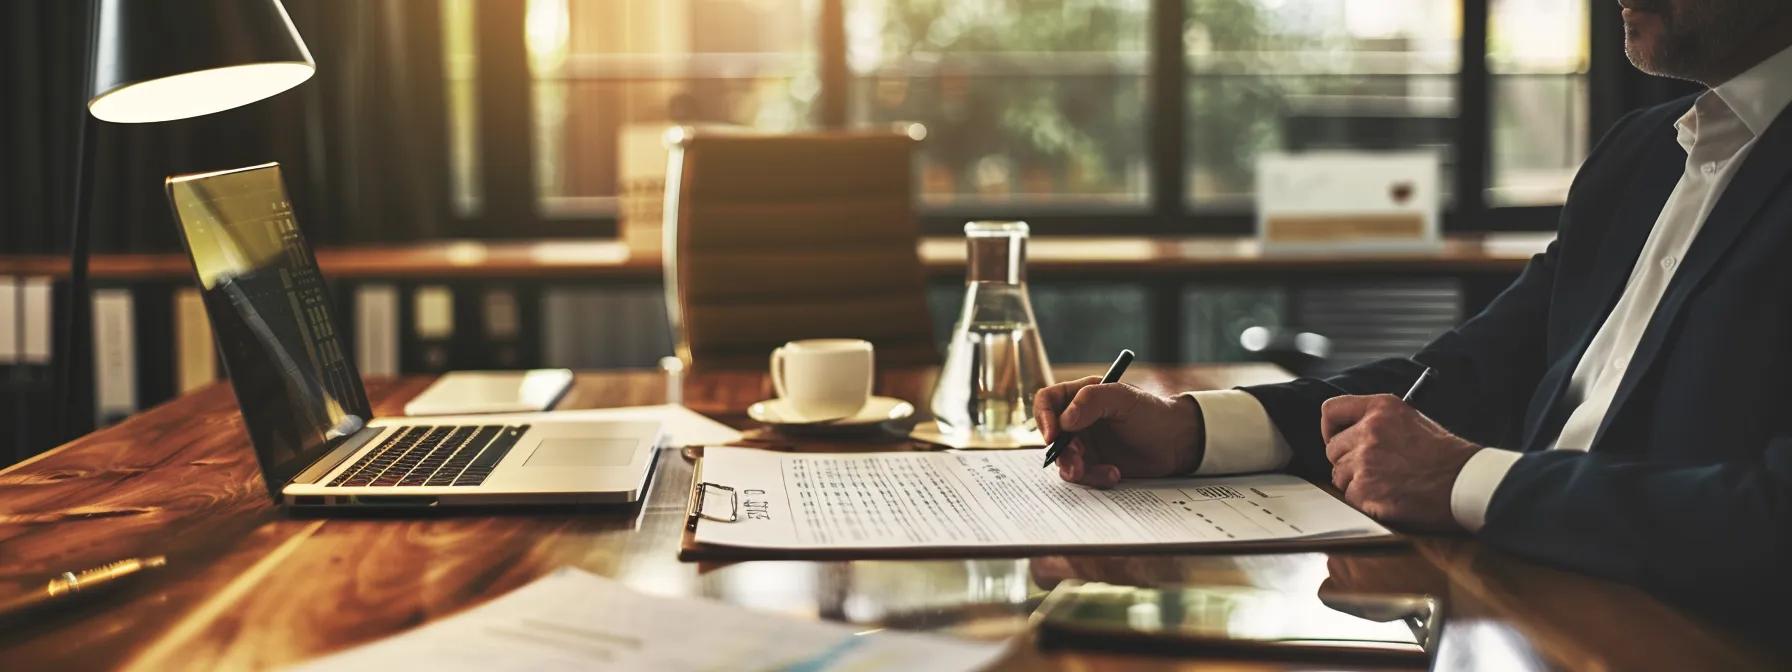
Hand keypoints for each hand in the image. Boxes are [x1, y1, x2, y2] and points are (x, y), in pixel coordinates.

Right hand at [1033, 377, 1202, 487]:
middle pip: (1052, 436)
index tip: (1052, 436)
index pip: (1047, 401)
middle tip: (1078, 464)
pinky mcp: (1094, 464)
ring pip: (1063, 460)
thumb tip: (1064, 420)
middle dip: (1063, 452)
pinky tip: (1115, 475)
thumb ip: (1091, 401)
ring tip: (1106, 472)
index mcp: (1080, 396)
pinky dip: (1095, 478)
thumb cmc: (1152, 413)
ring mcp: (1084, 444)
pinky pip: (1081, 476)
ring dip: (1078, 470)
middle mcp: (1077, 420)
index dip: (1043, 417)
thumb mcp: (1123, 398)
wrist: (1176, 443)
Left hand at [1321, 394, 1480, 530]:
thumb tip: (1350, 433)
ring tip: (1386, 483)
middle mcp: (1369, 431)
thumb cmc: (1445, 455)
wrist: (1464, 482)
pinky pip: (1349, 496)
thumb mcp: (1410, 420)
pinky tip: (1388, 496)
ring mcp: (1365, 461)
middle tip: (1372, 469)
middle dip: (1348, 461)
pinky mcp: (1365, 489)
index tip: (1337, 438)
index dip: (1331, 428)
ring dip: (1356, 482)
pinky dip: (1364, 500)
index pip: (1331, 410)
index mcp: (1380, 408)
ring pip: (1338, 474)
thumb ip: (1377, 422)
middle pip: (1333, 448)